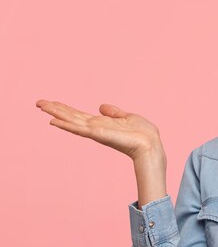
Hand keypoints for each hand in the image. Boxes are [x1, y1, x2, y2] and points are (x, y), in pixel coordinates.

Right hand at [36, 99, 166, 206]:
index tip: (51, 102)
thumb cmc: (143, 134)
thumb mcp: (128, 117)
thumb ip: (114, 112)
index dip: (65, 108)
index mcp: (101, 123)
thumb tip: (102, 106)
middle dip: (55, 109)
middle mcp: (95, 128)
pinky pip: (79, 129)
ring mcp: (95, 131)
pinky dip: (65, 125)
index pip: (78, 115)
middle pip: (70, 116)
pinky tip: (53, 121)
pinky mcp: (98, 134)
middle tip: (38, 102)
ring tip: (41, 106)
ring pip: (71, 120)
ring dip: (56, 113)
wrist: (150, 144)